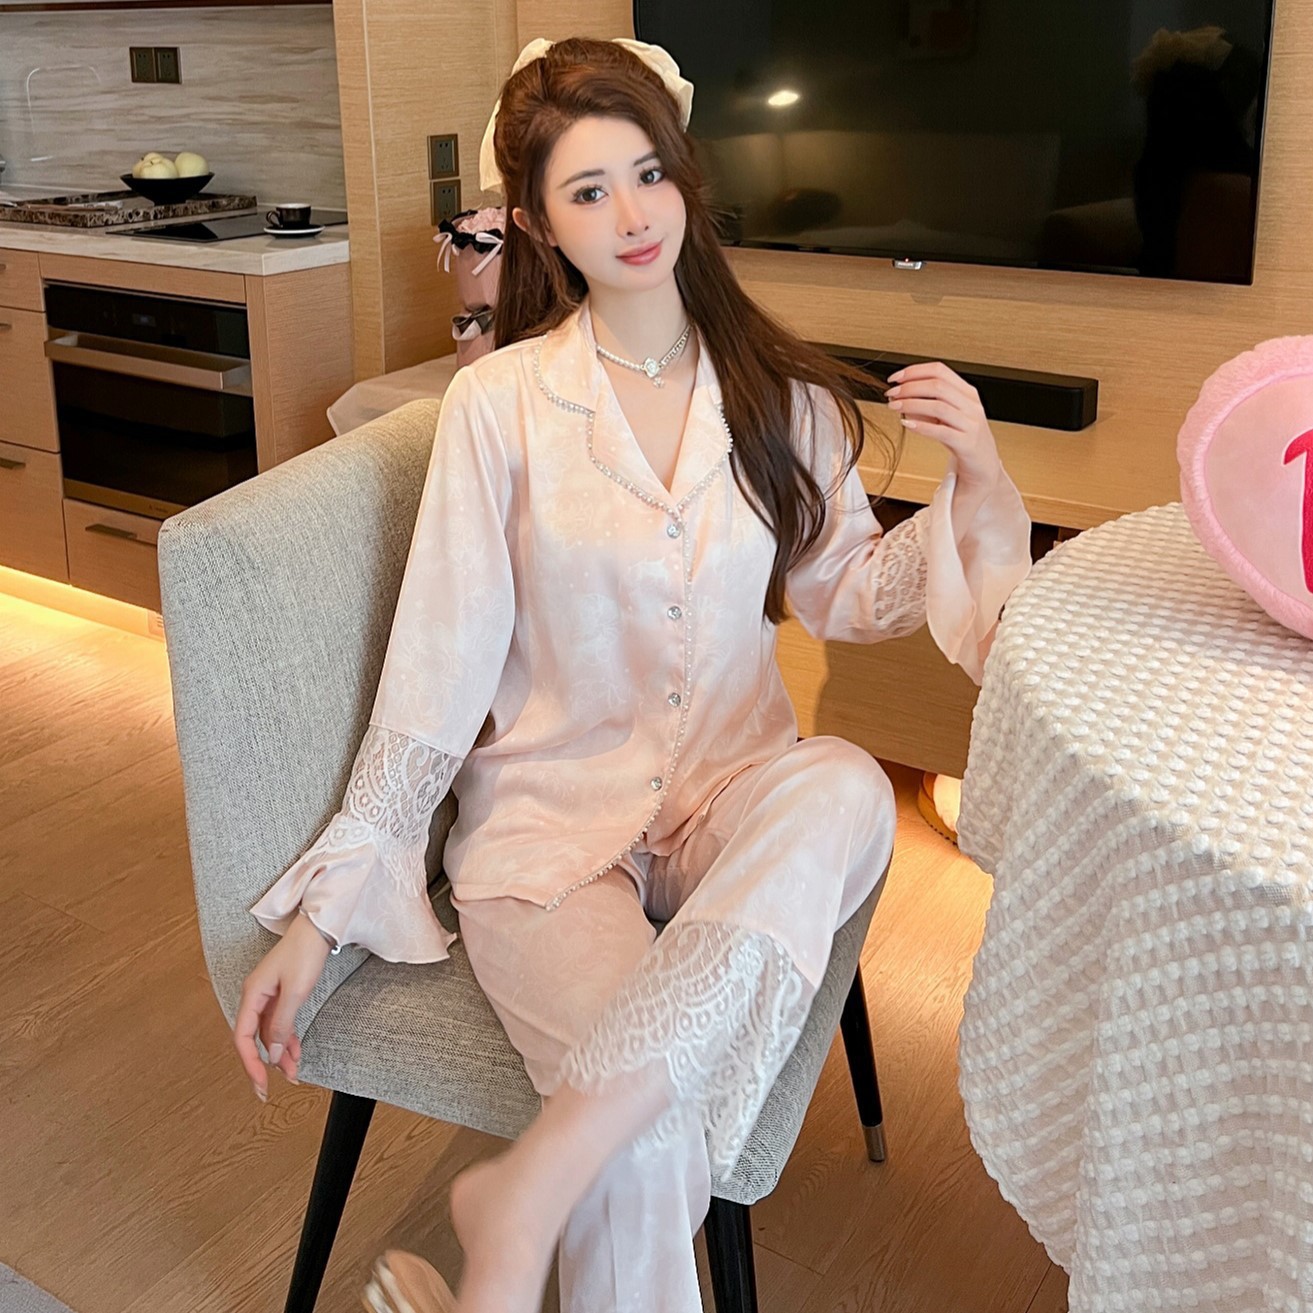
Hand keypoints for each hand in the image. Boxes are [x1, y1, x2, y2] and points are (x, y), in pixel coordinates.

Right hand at [234, 912, 332, 1100]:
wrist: (319, 928)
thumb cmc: (305, 953)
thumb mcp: (295, 991)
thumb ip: (281, 1024)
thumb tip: (270, 1054)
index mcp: (252, 994)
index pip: (242, 1037)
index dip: (249, 1063)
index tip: (261, 1083)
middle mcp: (256, 996)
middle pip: (253, 1038)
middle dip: (264, 1063)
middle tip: (271, 1089)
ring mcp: (268, 995)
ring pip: (268, 1033)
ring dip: (279, 1053)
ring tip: (293, 1072)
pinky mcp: (281, 994)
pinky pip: (279, 1023)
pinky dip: (286, 1038)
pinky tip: (295, 1052)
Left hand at [885, 362, 1001, 495]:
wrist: (983, 466)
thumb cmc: (963, 439)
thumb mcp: (946, 418)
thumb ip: (926, 406)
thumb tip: (899, 397)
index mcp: (967, 393)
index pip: (940, 371)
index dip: (915, 371)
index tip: (895, 377)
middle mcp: (971, 405)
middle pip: (938, 386)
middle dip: (910, 387)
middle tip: (891, 393)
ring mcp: (971, 424)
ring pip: (939, 406)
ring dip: (912, 404)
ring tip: (895, 406)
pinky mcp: (967, 443)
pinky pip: (941, 431)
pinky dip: (921, 426)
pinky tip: (907, 424)